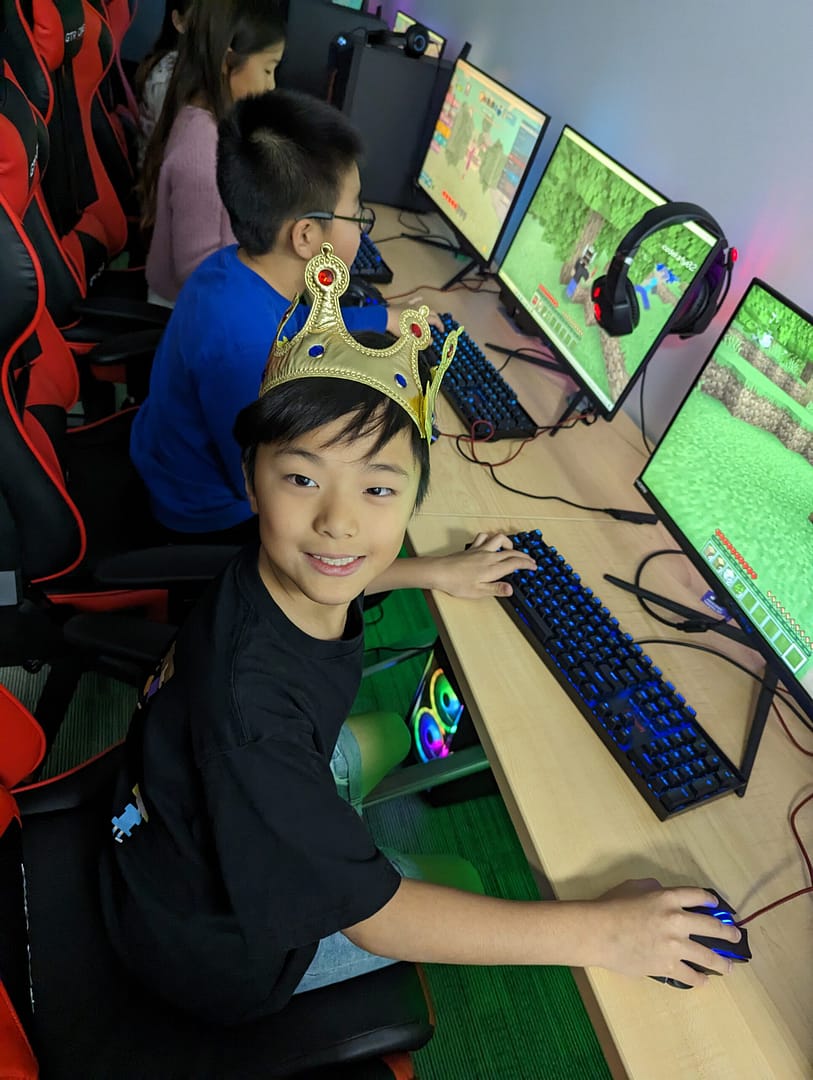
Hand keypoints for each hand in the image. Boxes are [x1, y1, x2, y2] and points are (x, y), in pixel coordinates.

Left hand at [386, 299, 443, 334]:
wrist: (385, 318)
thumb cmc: (397, 327)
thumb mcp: (410, 336)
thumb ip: (422, 339)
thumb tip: (431, 341)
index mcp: (422, 318)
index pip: (435, 321)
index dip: (440, 326)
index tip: (442, 331)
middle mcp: (419, 310)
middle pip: (432, 313)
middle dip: (437, 319)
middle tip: (438, 325)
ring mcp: (412, 306)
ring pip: (424, 307)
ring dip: (430, 311)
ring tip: (432, 315)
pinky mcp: (405, 304)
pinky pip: (413, 300)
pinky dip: (418, 300)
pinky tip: (421, 298)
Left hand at [430, 533, 536, 598]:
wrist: (439, 572)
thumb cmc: (457, 583)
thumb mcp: (478, 592)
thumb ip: (496, 589)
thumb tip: (511, 589)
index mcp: (492, 568)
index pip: (515, 563)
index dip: (527, 564)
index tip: (534, 566)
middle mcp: (489, 556)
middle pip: (511, 552)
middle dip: (523, 555)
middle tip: (530, 560)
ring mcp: (480, 550)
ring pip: (499, 539)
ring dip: (508, 543)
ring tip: (512, 549)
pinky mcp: (472, 548)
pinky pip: (484, 537)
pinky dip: (491, 538)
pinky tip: (491, 543)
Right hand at [594, 879, 742, 986]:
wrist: (598, 932)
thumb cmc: (610, 905)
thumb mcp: (632, 886)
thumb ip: (652, 888)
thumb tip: (662, 893)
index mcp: (668, 898)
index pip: (698, 896)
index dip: (710, 900)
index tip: (717, 906)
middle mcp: (677, 920)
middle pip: (712, 927)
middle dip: (727, 933)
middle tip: (735, 936)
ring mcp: (674, 946)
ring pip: (707, 956)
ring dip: (722, 962)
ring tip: (729, 967)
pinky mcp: (667, 966)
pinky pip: (690, 975)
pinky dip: (699, 979)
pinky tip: (704, 980)